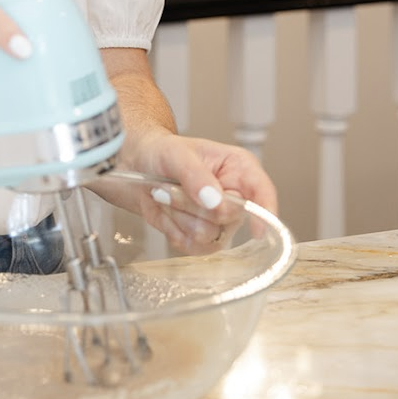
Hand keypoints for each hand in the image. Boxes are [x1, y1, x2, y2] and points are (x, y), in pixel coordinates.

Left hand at [112, 130, 277, 251]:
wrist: (132, 165)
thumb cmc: (159, 151)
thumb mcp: (176, 154)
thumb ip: (196, 176)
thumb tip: (215, 201)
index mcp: (237, 168)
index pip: (263, 193)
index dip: (265, 212)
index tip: (256, 229)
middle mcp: (232, 196)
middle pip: (229, 219)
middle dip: (193, 205)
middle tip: (171, 186)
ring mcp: (217, 220)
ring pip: (208, 236)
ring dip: (178, 216)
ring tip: (164, 195)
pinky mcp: (200, 237)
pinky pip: (193, 247)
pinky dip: (172, 230)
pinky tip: (164, 212)